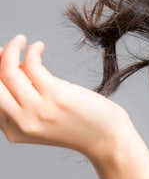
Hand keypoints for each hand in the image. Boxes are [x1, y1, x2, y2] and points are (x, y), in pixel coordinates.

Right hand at [0, 33, 132, 163]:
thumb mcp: (44, 115)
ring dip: (11, 49)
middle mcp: (21, 123)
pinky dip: (31, 51)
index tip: (0, 57)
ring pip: (8, 72)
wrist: (107, 138)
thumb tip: (11, 62)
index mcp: (14, 131)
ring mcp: (38, 110)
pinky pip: (32, 65)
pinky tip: (38, 46)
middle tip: (2, 49)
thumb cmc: (80, 123)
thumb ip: (27, 96)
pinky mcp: (55, 96)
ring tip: (19, 40)